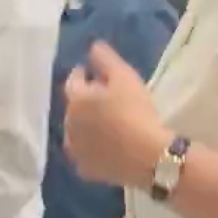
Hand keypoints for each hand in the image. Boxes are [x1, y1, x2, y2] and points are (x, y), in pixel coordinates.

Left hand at [64, 43, 169, 189]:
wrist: (149, 157)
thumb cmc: (136, 112)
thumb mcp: (124, 77)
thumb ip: (105, 59)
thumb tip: (93, 46)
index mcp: (75, 100)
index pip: (72, 81)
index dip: (82, 75)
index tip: (90, 72)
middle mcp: (68, 126)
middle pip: (74, 109)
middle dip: (84, 102)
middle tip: (102, 100)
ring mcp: (75, 151)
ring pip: (77, 134)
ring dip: (86, 127)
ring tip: (104, 125)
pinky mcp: (86, 171)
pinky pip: (86, 155)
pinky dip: (92, 149)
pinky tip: (106, 148)